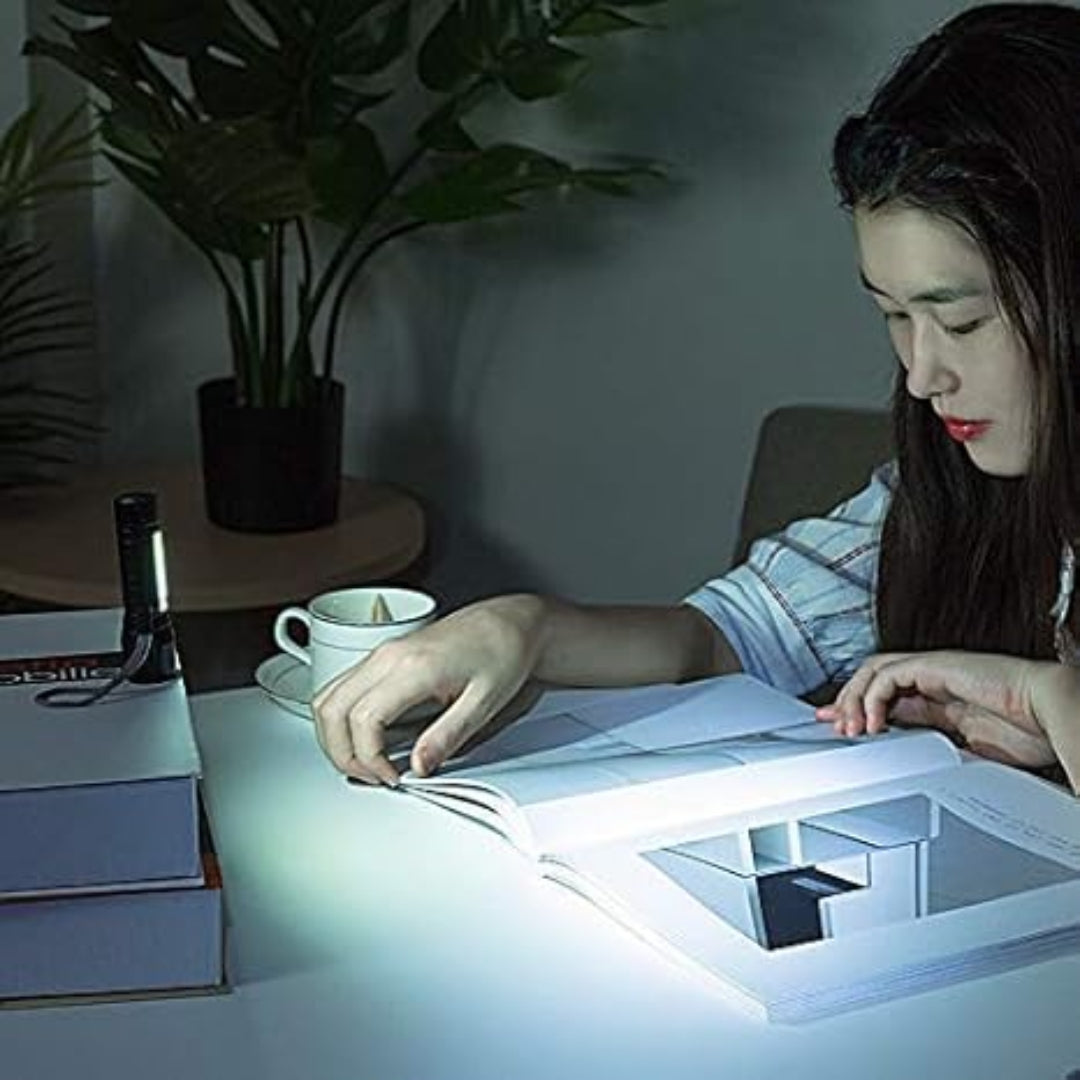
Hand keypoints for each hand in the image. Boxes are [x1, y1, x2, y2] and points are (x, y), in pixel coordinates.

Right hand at [311, 595, 545, 784]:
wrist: (509, 623)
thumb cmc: (502, 653)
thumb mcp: (484, 703)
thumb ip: (447, 736)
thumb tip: (419, 765)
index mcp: (414, 666)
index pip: (364, 719)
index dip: (369, 759)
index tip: (392, 777)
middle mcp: (389, 655)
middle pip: (332, 709)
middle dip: (342, 753)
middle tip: (372, 777)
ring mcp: (382, 653)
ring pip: (328, 697)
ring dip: (335, 737)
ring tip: (366, 762)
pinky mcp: (383, 655)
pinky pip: (342, 687)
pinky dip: (341, 718)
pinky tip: (367, 737)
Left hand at [815, 650, 1059, 769]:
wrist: (1056, 712)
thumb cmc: (1032, 733)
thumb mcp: (971, 753)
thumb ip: (939, 752)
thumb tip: (914, 771)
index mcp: (945, 700)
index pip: (890, 699)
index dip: (862, 711)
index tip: (843, 729)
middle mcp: (936, 680)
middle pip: (875, 679)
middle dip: (847, 701)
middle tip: (831, 724)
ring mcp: (936, 670)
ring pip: (875, 671)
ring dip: (854, 699)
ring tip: (847, 727)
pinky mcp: (937, 666)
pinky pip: (889, 675)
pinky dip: (872, 698)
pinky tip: (871, 721)